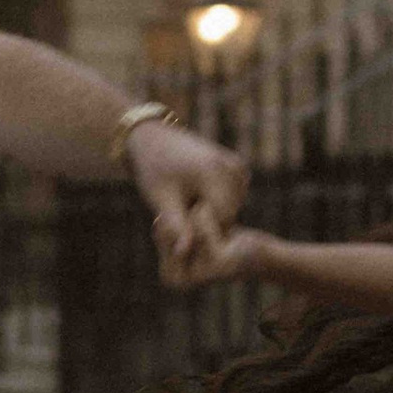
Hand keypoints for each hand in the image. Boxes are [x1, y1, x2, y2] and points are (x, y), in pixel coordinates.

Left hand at [128, 118, 248, 285]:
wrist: (155, 138)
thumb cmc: (153, 169)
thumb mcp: (161, 199)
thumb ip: (176, 227)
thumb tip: (183, 254)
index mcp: (213, 173)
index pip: (222, 219)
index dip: (203, 229)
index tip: (179, 219)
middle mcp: (232, 166)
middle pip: (229, 214)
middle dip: (208, 220)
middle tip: (180, 207)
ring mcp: (237, 165)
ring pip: (233, 208)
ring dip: (212, 211)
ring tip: (186, 197)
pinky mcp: (238, 167)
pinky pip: (234, 197)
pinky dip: (218, 200)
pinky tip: (197, 191)